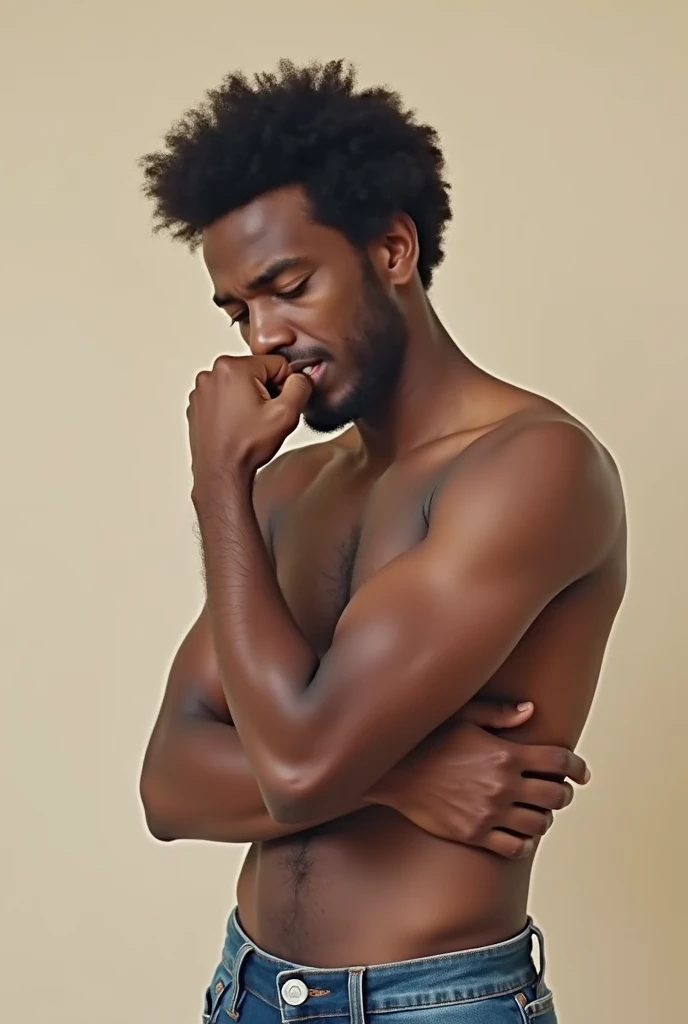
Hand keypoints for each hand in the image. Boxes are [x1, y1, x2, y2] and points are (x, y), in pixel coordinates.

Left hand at [187, 355, 311, 493]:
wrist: (221, 472)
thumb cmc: (245, 447)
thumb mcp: (287, 414)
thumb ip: (300, 386)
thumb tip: (301, 377)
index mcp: (232, 367)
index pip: (276, 364)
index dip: (284, 386)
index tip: (276, 407)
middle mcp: (212, 373)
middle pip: (256, 372)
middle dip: (265, 391)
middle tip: (262, 418)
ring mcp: (201, 389)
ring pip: (240, 384)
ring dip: (248, 399)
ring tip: (247, 424)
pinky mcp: (197, 403)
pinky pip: (225, 396)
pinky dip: (232, 408)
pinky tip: (236, 426)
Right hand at [375, 701, 589, 857]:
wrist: (395, 772)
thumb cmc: (429, 738)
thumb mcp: (463, 716)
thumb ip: (499, 714)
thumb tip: (531, 711)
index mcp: (505, 754)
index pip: (559, 761)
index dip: (577, 767)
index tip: (582, 773)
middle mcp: (503, 785)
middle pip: (556, 795)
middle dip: (564, 792)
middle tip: (560, 790)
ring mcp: (490, 812)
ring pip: (539, 823)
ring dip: (545, 816)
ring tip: (539, 810)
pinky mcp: (476, 834)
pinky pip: (515, 847)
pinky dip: (526, 842)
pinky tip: (522, 833)